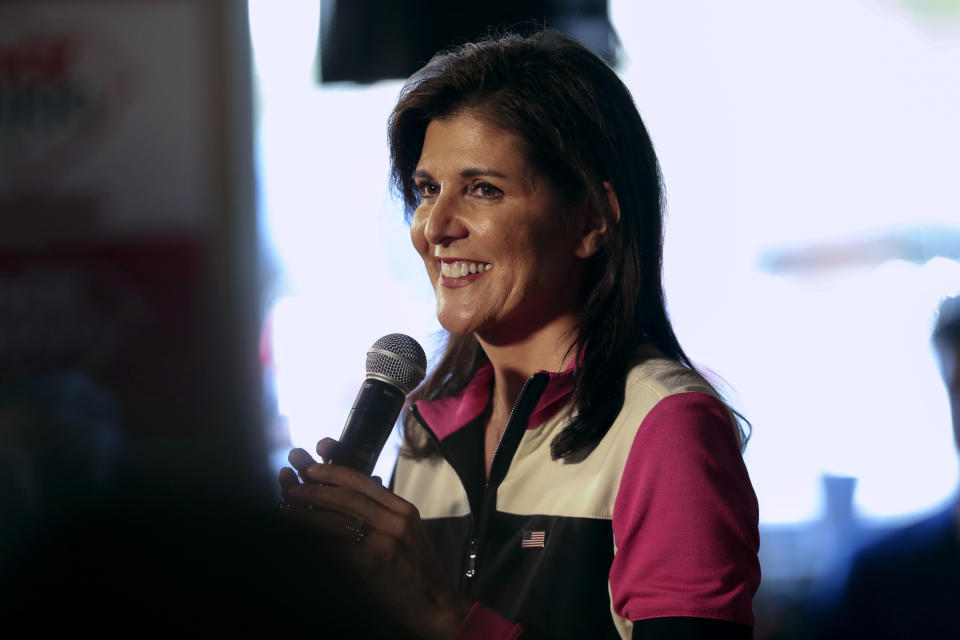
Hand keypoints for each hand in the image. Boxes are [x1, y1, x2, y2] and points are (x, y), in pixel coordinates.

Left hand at [278, 439, 472, 639]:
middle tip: (292, 476)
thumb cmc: (419, 572)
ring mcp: (385, 538)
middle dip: (315, 482)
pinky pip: (337, 541)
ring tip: (287, 497)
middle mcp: (395, 519)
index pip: (364, 481)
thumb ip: (385, 515)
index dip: (335, 470)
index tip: (313, 464)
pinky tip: (299, 526)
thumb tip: (358, 495)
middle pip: (348, 493)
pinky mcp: (372, 561)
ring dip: (309, 504)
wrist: (436, 605)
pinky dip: (315, 531)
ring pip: (339, 513)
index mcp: (404, 509)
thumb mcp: (408, 534)